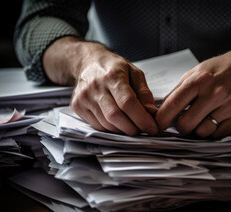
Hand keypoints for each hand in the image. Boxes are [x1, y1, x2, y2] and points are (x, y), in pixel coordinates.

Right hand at [43, 37, 157, 135]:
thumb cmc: (113, 67)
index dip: (142, 119)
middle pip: (115, 116)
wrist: (88, 62)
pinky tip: (118, 123)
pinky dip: (111, 128)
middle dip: (133, 128)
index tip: (152, 128)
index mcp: (113, 76)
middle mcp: (96, 86)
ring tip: (132, 126)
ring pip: (106, 124)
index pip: (128, 103)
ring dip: (122, 130)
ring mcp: (84, 97)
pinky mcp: (78, 106)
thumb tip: (151, 112)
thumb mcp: (134, 73)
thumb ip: (144, 93)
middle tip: (143, 130)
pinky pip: (97, 125)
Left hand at [155, 45, 230, 138]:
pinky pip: (218, 134)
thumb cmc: (221, 69)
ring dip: (198, 130)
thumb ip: (178, 91)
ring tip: (200, 120)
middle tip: (182, 123)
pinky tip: (213, 121)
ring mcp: (228, 105)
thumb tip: (162, 110)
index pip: (173, 105)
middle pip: (186, 124)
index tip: (158, 124)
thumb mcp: (196, 72)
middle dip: (181, 127)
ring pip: (202, 132)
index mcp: (199, 80)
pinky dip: (212, 132)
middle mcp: (214, 93)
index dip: (162, 119)